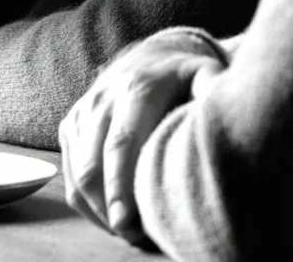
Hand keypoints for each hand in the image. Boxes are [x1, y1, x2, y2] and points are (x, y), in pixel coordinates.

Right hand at [59, 29, 225, 242]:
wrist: (152, 55)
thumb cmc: (183, 76)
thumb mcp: (203, 74)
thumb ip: (212, 90)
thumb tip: (224, 109)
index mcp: (136, 89)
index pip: (121, 144)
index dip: (121, 186)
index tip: (126, 222)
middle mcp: (102, 99)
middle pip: (93, 166)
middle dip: (107, 209)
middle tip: (132, 236)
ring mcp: (83, 112)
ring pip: (78, 175)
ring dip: (98, 209)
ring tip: (128, 229)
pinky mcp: (72, 124)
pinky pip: (69, 174)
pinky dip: (86, 201)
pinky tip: (110, 214)